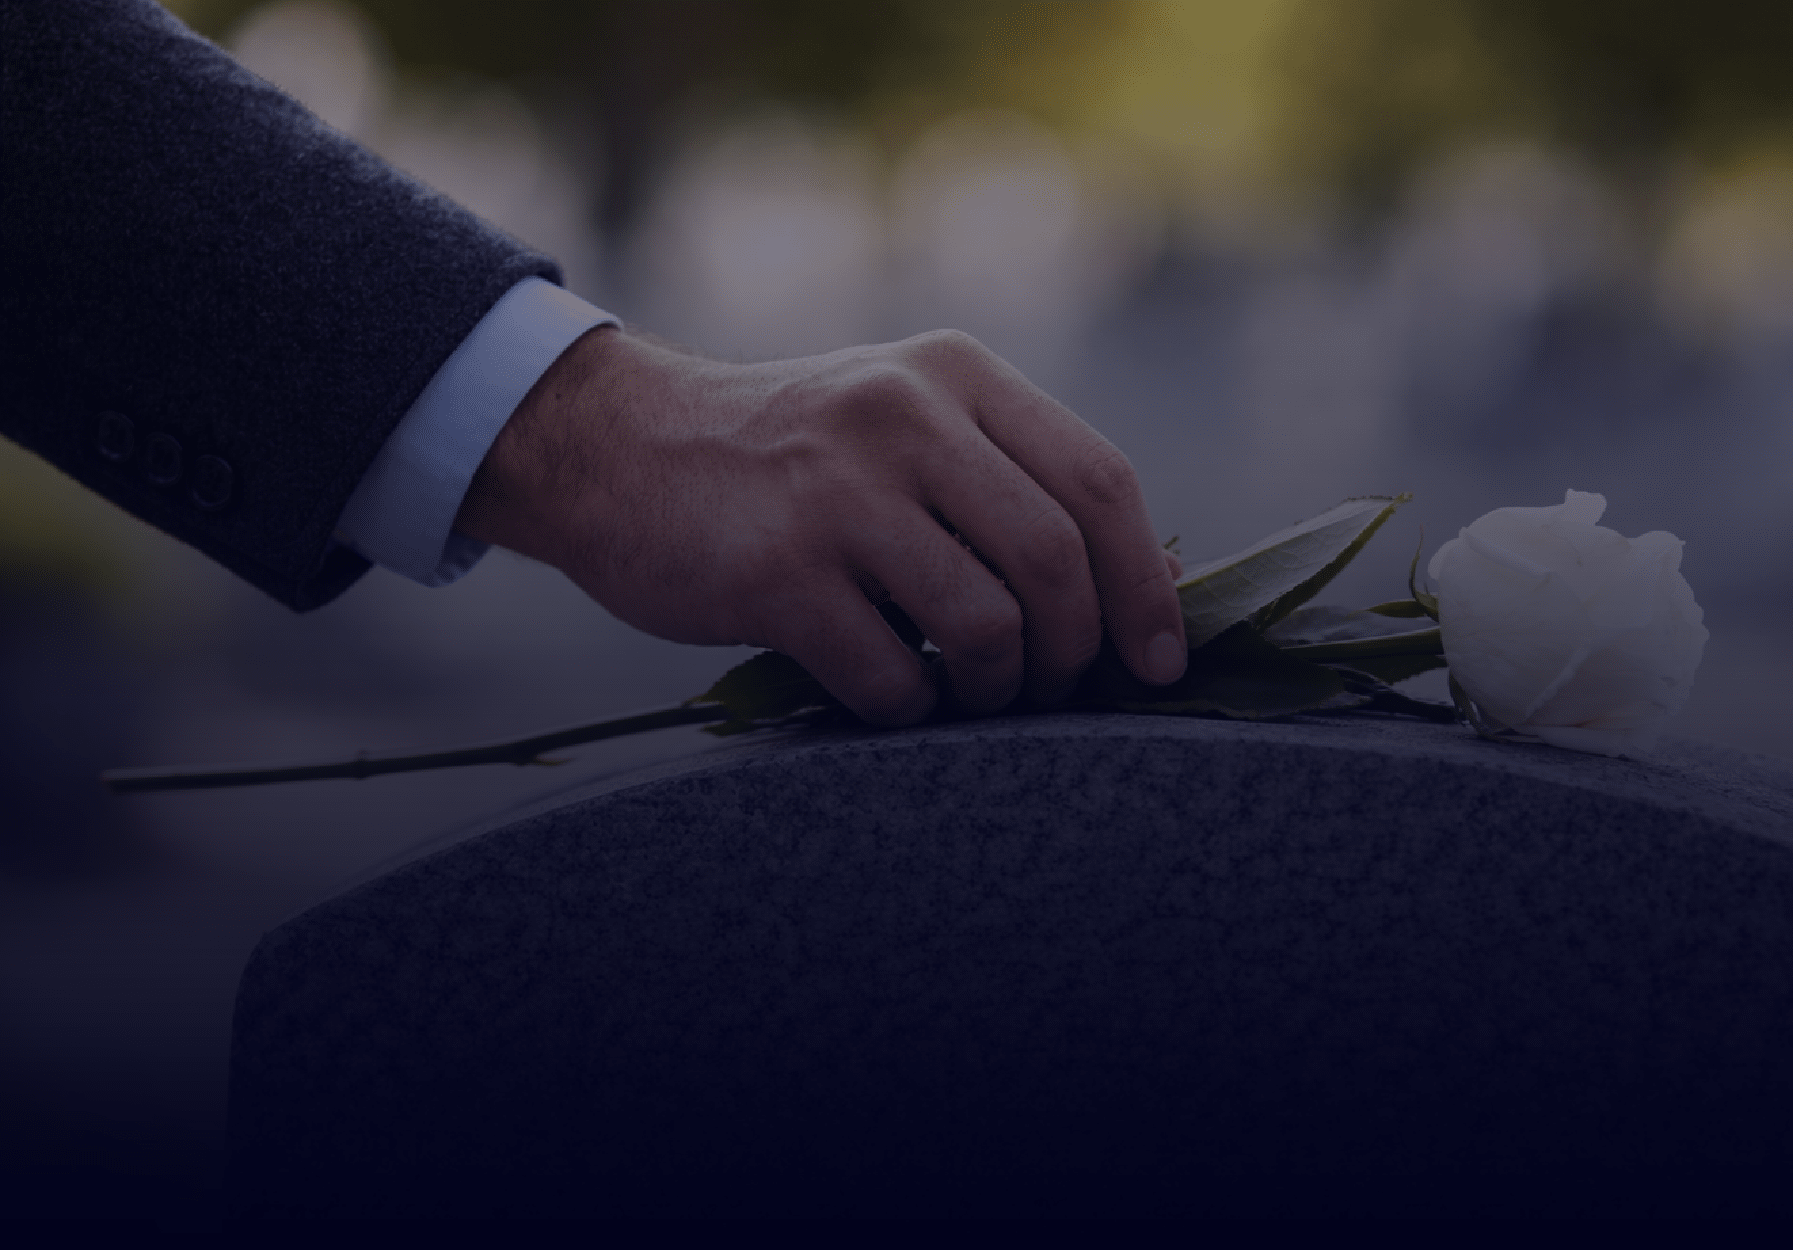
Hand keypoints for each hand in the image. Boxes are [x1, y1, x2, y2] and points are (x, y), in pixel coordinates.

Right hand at [457, 326, 1187, 724]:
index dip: (1146, 588)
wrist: (618, 449)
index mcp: (955, 375)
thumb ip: (1017, 485)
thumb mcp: (907, 426)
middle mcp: (904, 416)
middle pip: (1056, 563)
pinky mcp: (776, 572)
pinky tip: (886, 693)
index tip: (1159, 663)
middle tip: (1051, 691)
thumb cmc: (791, 461)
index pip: (1099, 483)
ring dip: (994, 691)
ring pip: (987, 628)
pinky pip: (892, 679)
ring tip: (968, 695)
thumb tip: (1163, 585)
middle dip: (1074, 655)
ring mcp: (838, 492)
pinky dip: (907, 710)